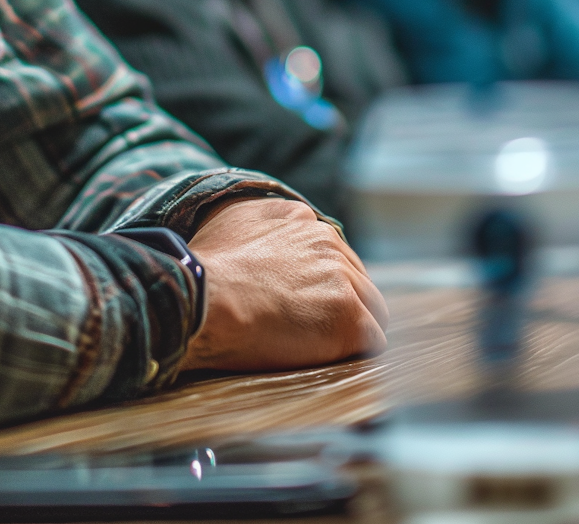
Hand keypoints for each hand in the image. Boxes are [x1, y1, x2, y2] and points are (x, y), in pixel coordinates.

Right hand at [177, 198, 386, 373]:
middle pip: (357, 279)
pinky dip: (357, 354)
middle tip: (317, 328)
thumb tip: (263, 245)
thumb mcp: (232, 226)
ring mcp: (341, 279)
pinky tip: (334, 360)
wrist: (205, 300)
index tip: (305, 299)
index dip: (320, 281)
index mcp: (300, 218)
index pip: (332, 252)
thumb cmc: (205, 275)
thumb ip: (261, 229)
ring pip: (371, 308)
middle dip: (342, 303)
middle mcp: (326, 239)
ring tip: (326, 348)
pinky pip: (372, 341)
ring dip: (353, 327)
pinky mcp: (347, 317)